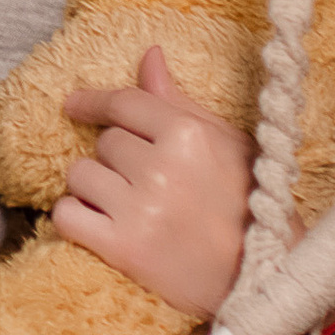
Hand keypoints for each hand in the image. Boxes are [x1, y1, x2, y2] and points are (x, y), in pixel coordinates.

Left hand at [51, 43, 257, 315]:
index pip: (124, 104)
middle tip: (145, 182)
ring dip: (93, 187)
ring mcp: (140, 210)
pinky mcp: (123, 249)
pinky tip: (100, 223)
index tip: (74, 104)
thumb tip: (149, 56)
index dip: (93, 102)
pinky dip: (76, 217)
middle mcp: (161, 168)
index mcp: (189, 135)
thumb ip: (180, 103)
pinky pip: (67, 215)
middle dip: (116, 158)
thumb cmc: (251, 207)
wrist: (266, 278)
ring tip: (125, 204)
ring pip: (79, 175)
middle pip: (104, 142)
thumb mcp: (228, 144)